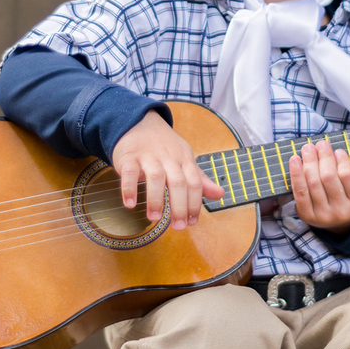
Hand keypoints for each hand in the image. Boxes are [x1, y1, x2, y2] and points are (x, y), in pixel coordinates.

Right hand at [110, 110, 223, 229]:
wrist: (137, 121)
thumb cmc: (164, 146)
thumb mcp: (184, 158)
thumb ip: (200, 179)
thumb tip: (220, 194)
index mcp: (184, 159)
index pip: (194, 182)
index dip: (195, 203)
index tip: (191, 222)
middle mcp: (169, 157)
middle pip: (178, 181)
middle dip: (179, 206)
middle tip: (178, 227)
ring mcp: (148, 156)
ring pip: (155, 176)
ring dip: (156, 199)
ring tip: (155, 218)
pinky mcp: (129, 156)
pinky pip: (130, 172)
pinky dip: (129, 188)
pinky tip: (130, 204)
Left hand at [289, 140, 349, 233]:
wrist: (341, 221)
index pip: (347, 176)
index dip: (341, 160)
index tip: (337, 150)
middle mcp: (341, 211)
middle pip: (328, 177)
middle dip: (323, 157)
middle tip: (321, 144)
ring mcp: (322, 215)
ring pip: (312, 183)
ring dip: (308, 161)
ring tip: (308, 148)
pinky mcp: (306, 215)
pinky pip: (299, 192)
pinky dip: (295, 174)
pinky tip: (295, 160)